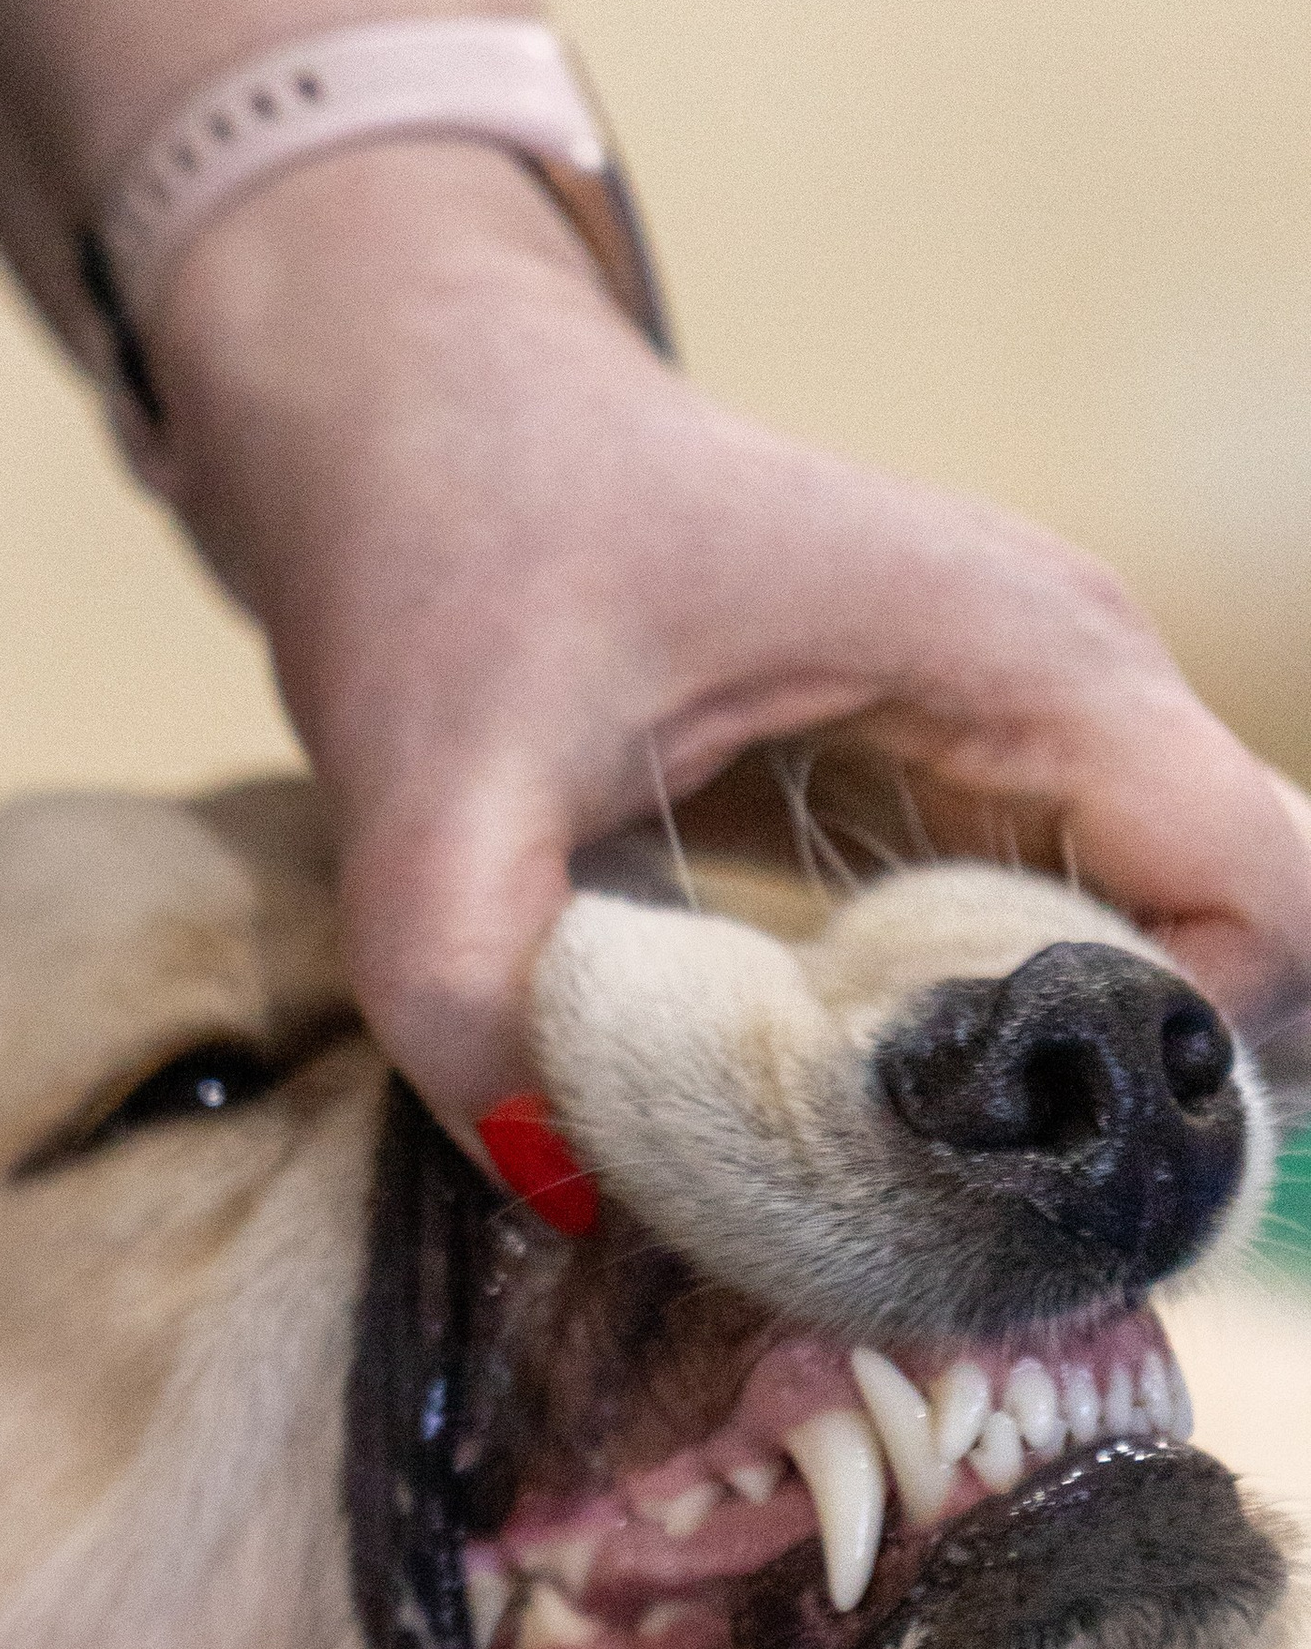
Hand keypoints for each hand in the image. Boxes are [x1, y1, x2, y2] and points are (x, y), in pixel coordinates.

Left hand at [149, 141, 1310, 1124]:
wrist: (422, 414)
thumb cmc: (449, 548)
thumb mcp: (426, 799)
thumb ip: (478, 1005)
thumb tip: (575, 1193)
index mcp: (1021, 658)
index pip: (1270, 895)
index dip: (1180, 1072)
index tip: (1002, 1187)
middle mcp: (1074, 679)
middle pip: (1239, 947)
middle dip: (1116, 1117)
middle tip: (930, 1235)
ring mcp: (1034, 718)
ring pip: (1161, 950)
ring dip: (1052, 1097)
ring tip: (882, 1197)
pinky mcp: (969, 763)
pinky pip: (1066, 931)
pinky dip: (989, 1050)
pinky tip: (852, 1125)